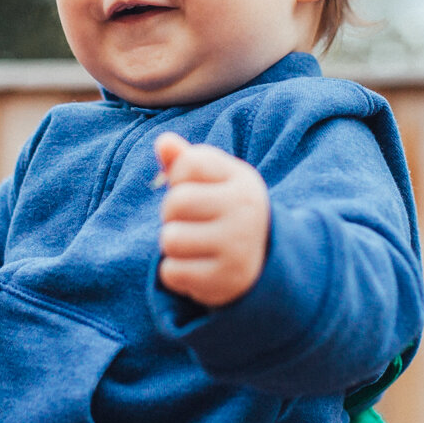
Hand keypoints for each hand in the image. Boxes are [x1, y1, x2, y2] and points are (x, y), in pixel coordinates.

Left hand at [154, 132, 269, 307]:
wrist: (261, 260)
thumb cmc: (224, 209)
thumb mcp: (213, 180)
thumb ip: (185, 160)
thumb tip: (162, 142)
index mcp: (242, 180)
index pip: (188, 163)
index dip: (178, 177)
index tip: (194, 189)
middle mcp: (245, 210)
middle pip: (176, 203)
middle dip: (171, 214)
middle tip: (190, 222)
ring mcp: (238, 247)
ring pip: (170, 240)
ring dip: (173, 245)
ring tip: (193, 245)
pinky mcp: (225, 280)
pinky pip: (171, 273)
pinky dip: (175, 272)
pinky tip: (197, 268)